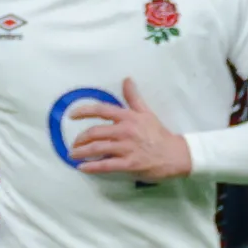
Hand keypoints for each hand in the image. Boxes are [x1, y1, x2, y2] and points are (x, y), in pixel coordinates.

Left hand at [69, 78, 192, 179]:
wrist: (176, 155)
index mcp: (128, 117)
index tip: (71, 115)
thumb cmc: (159, 134)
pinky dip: (91, 166)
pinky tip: (83, 167)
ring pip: (97, 148)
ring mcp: (127, 148)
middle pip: (95, 132)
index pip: (101, 110)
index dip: (83, 111)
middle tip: (74, 144)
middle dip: (80, 139)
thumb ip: (133, 98)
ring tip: (73, 155)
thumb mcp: (147, 113)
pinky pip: (106, 165)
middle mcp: (125, 131)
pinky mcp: (129, 164)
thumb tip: (127, 79)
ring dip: (81, 152)